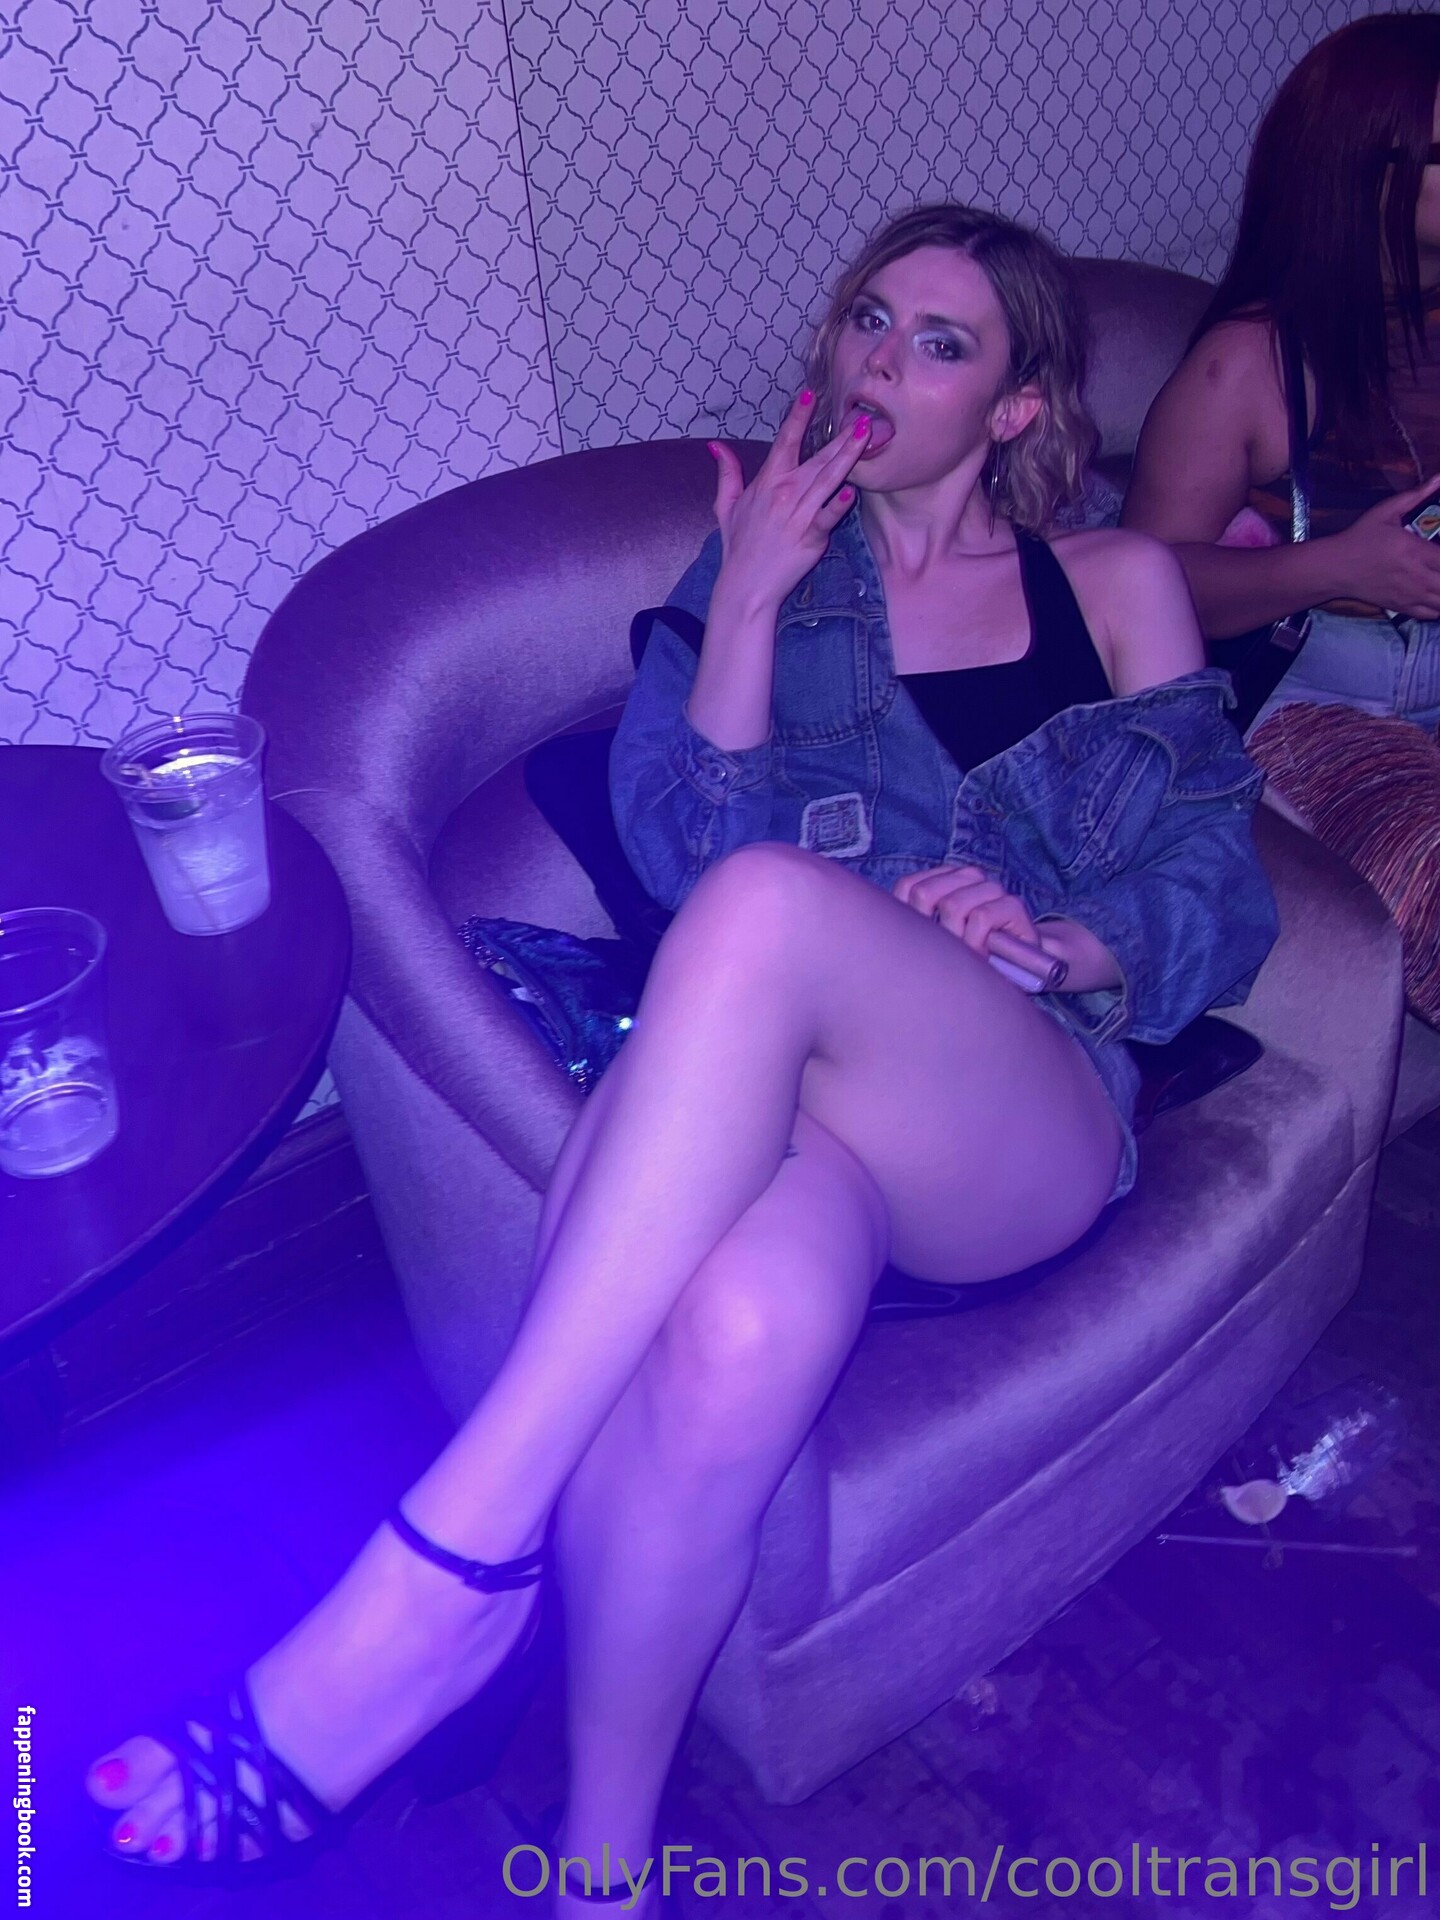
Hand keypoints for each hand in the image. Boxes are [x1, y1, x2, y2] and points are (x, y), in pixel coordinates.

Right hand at [708, 391, 870, 613]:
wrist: (746, 584)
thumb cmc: (739, 546)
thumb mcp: (725, 506)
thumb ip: (726, 473)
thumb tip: (716, 447)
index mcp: (767, 482)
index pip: (785, 442)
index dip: (797, 417)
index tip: (810, 395)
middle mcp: (785, 494)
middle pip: (817, 458)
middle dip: (841, 436)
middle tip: (863, 417)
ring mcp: (799, 515)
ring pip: (829, 480)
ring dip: (849, 456)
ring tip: (867, 437)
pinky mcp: (811, 537)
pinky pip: (828, 517)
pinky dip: (839, 505)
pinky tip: (852, 492)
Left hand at [893, 864, 1042, 959]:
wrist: (1019, 965)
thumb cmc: (970, 954)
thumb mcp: (937, 939)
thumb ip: (915, 925)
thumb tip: (880, 928)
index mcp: (945, 879)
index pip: (908, 887)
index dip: (909, 919)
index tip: (923, 945)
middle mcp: (968, 876)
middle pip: (925, 894)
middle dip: (932, 932)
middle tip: (947, 954)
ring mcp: (992, 888)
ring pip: (953, 905)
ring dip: (956, 941)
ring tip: (967, 957)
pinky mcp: (1013, 904)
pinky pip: (981, 918)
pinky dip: (976, 944)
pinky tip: (983, 958)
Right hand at [1327, 473, 1439, 616]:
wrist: (1335, 568)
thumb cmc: (1360, 538)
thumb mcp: (1386, 511)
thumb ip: (1416, 495)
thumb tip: (1438, 478)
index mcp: (1416, 551)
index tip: (1439, 550)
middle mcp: (1417, 577)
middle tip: (1439, 563)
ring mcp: (1411, 595)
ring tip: (1438, 577)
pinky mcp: (1403, 607)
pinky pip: (1431, 614)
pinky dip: (1438, 606)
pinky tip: (1435, 594)